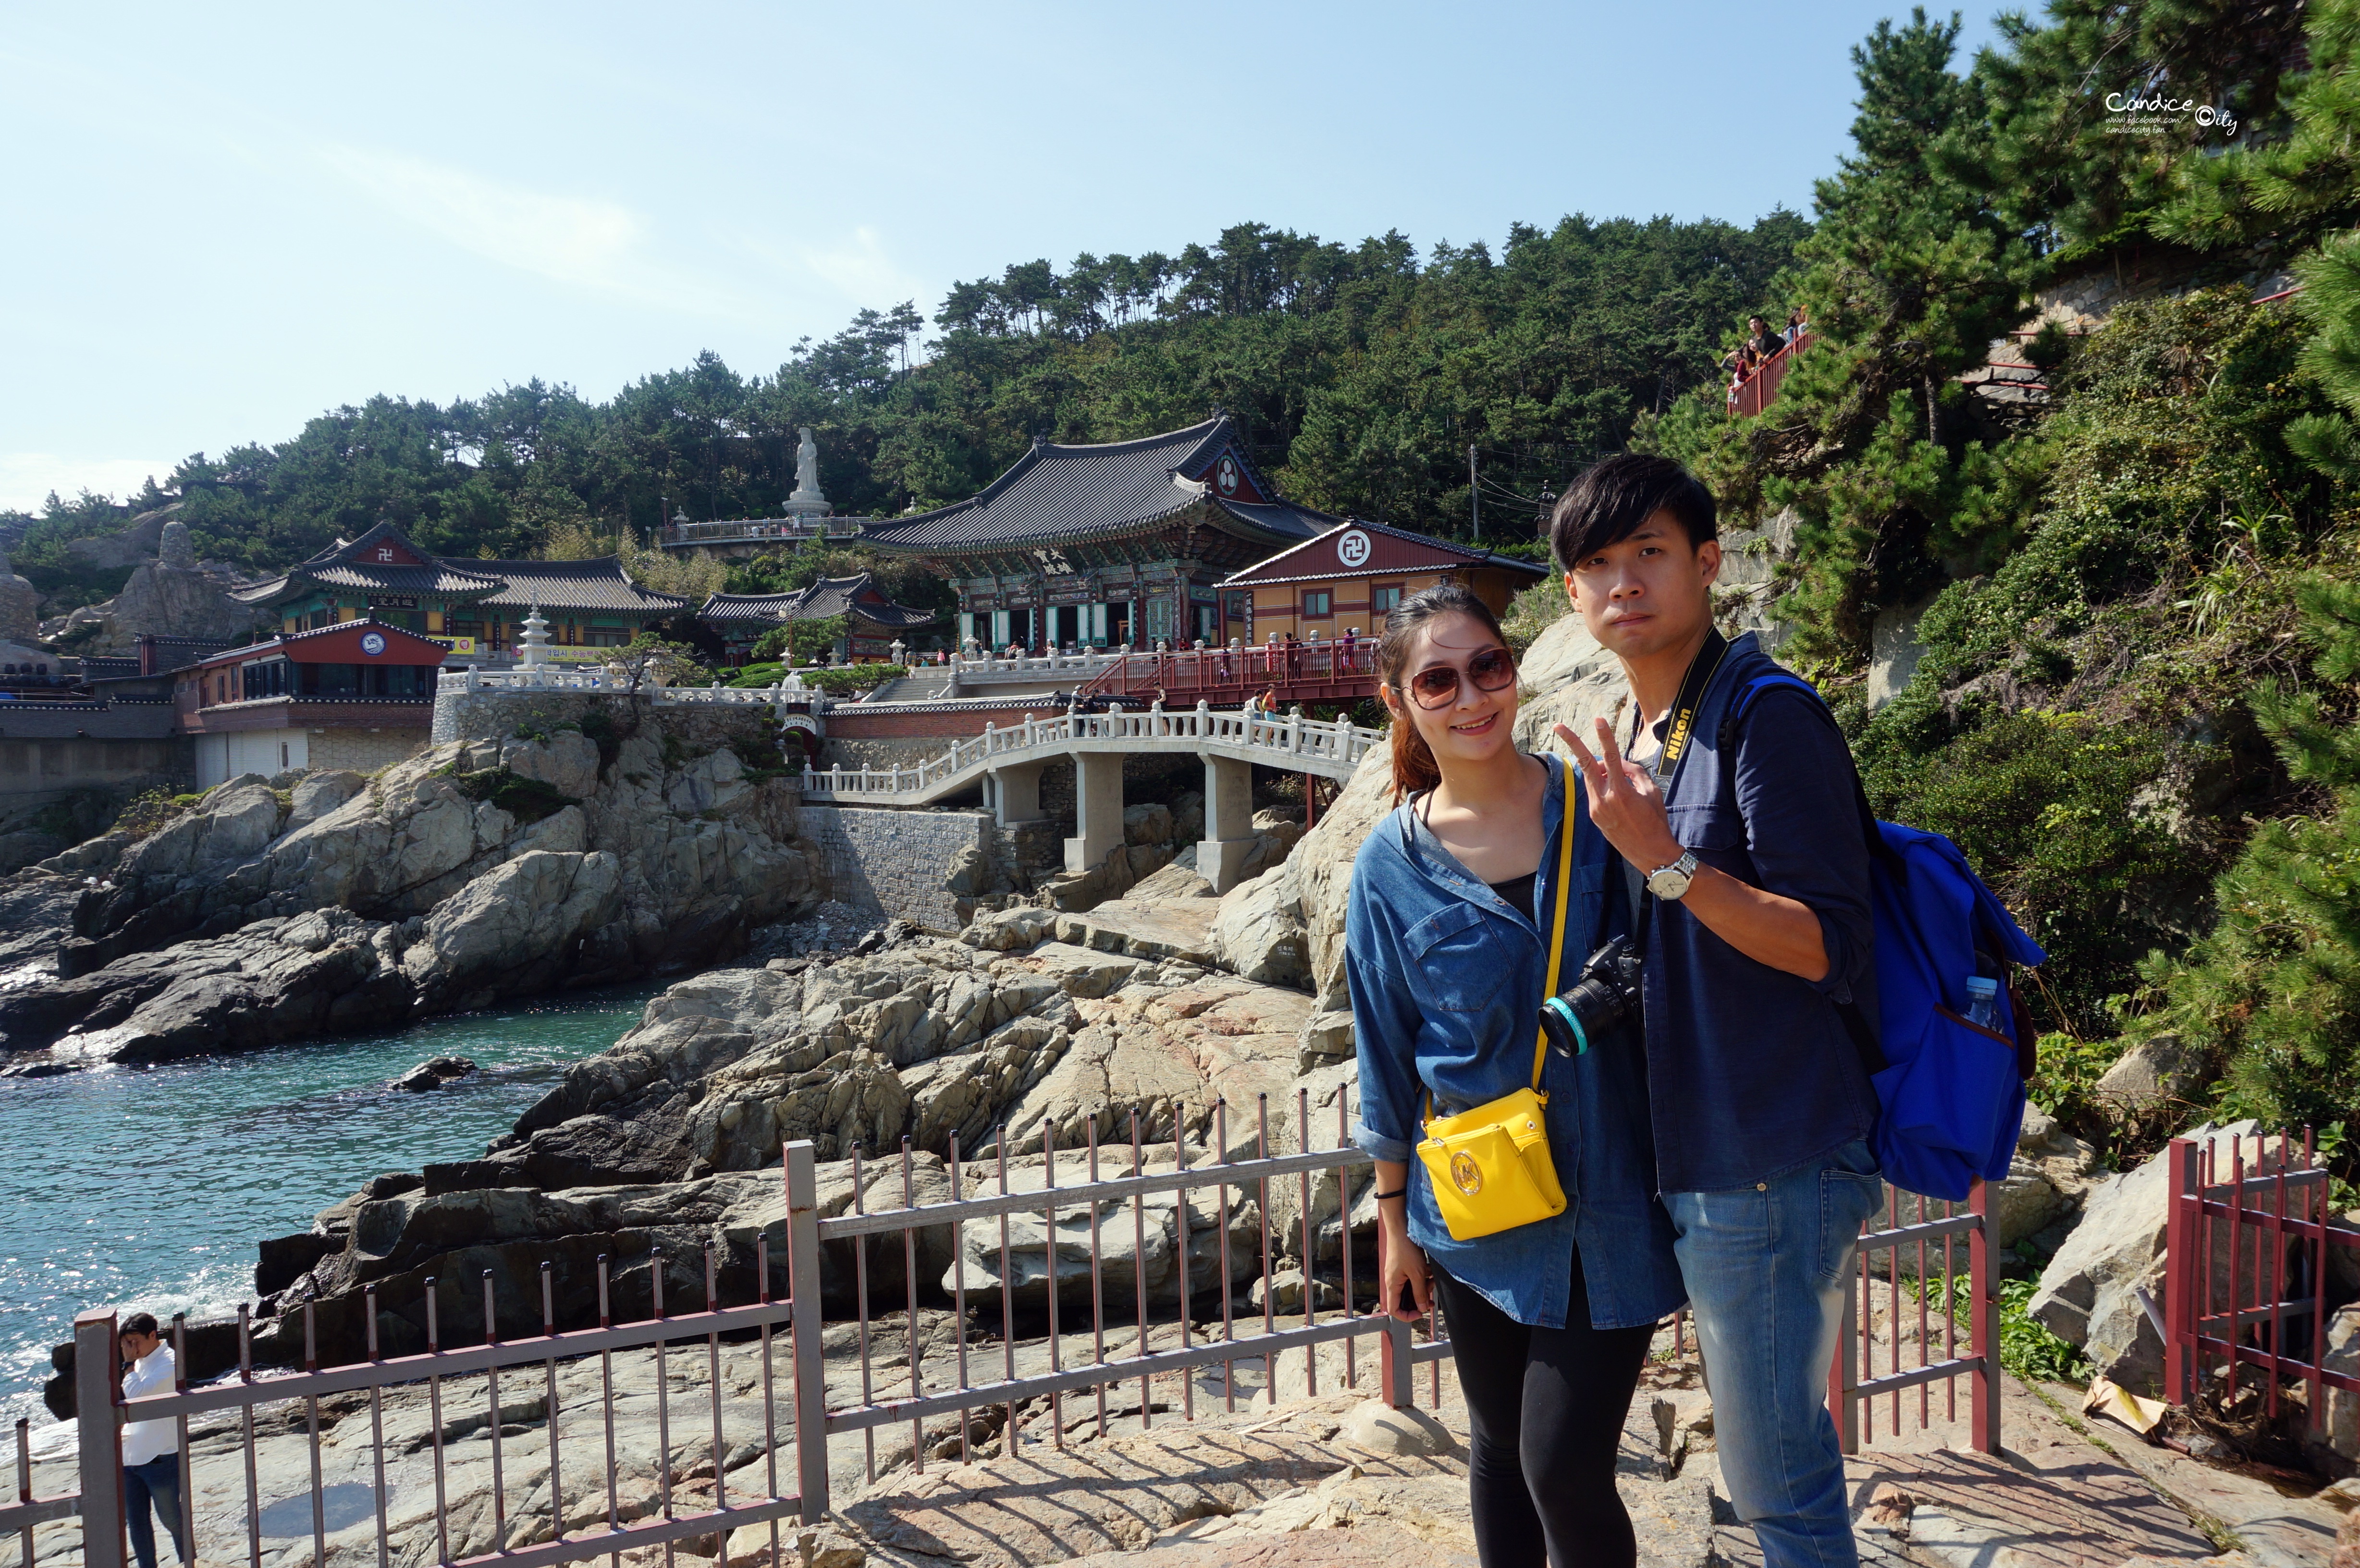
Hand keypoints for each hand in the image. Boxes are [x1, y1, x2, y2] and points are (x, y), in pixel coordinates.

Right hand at [1378, 1215, 1432, 1321]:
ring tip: (1431, 1279)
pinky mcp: (1402, 1267)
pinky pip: (1412, 1279)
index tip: (1420, 1313)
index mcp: (1393, 1285)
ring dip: (1422, 1287)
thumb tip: (1422, 1308)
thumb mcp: (1417, 1273)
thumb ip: (1420, 1292)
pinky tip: (1428, 1270)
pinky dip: (1421, 1277)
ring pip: (1410, 1289)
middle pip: (1405, 1300)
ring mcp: (1397, 1274)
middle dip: (1419, 1299)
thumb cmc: (1406, 1248)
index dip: (1407, 1316)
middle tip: (1431, 1297)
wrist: (1401, 1228)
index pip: (1394, 1310)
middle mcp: (1393, 1281)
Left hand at [1556, 715, 1682, 870]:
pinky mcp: (1593, 816)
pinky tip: (1619, 794)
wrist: (1650, 852)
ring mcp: (1595, 808)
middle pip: (1585, 764)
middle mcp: (1604, 799)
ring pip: (1590, 777)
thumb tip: (1619, 761)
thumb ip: (1634, 772)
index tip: (1599, 720)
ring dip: (1597, 768)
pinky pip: (1595, 791)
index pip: (1611, 758)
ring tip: (1613, 771)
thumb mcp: (1651, 792)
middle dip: (1572, 743)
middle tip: (1558, 726)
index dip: (1605, 737)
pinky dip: (1603, 784)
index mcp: (1621, 792)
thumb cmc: (1656, 821)